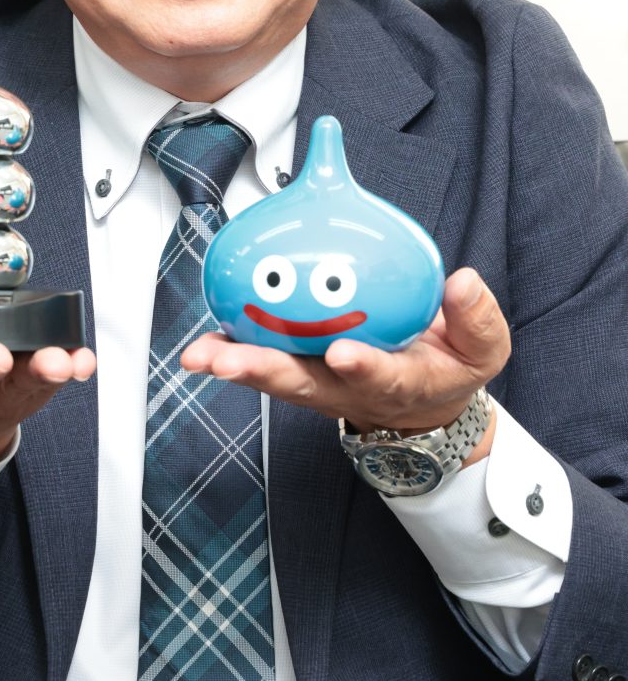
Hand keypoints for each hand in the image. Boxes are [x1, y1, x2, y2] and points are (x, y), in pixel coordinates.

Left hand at [182, 268, 509, 463]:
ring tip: (199, 355)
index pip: (381, 377)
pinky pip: (263, 358)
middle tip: (227, 362)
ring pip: (273, 375)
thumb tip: (462, 281)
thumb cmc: (449, 367)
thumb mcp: (482, 349)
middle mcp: (350, 389)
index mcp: (400, 385)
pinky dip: (232, 348)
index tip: (346, 354)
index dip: (363, 367)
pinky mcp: (299, 370)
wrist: (427, 399)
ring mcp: (320, 384)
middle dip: (265, 372)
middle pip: (304, 384)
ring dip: (235, 364)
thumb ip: (476, 319)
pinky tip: (201, 340)